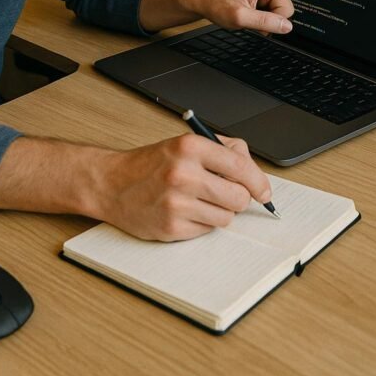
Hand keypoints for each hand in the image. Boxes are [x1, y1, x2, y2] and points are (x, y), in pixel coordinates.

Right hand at [92, 133, 271, 240]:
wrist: (111, 183)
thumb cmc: (151, 164)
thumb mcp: (184, 144)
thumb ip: (222, 149)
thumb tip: (253, 171)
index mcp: (190, 147)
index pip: (240, 167)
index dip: (258, 182)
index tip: (264, 192)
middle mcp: (183, 173)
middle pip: (238, 197)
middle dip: (238, 199)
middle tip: (225, 194)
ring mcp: (176, 202)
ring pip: (226, 217)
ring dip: (219, 212)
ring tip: (198, 200)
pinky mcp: (171, 226)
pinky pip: (206, 231)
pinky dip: (201, 223)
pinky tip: (185, 211)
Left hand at [190, 0, 337, 35]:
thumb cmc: (216, 2)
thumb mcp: (239, 17)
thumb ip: (264, 22)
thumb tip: (287, 26)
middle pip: (287, 5)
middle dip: (275, 17)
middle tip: (252, 19)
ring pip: (281, 11)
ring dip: (268, 19)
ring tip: (248, 16)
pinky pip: (273, 11)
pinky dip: (264, 18)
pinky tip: (250, 15)